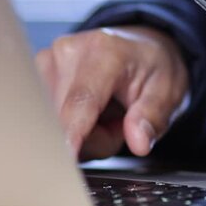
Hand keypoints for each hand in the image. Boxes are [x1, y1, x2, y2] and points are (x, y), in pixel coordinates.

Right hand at [35, 26, 188, 159]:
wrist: (141, 47)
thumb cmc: (152, 67)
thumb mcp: (167, 92)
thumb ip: (152, 117)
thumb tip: (138, 142)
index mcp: (104, 52)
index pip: (81, 101)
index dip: (72, 133)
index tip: (66, 158)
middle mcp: (69, 52)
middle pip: (65, 121)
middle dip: (93, 138)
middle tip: (120, 123)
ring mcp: (48, 60)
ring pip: (53, 124)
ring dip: (81, 131)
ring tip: (104, 114)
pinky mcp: (37, 72)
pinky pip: (46, 117)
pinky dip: (69, 123)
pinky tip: (87, 110)